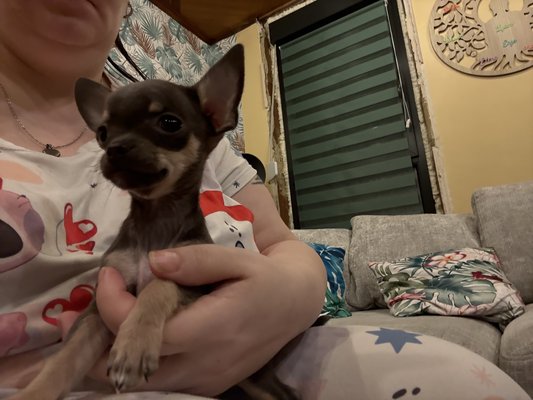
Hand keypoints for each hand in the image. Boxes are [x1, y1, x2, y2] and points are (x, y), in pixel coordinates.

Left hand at [94, 242, 323, 395]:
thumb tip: (152, 262)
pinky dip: (143, 366)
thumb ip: (195, 261)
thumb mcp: (236, 260)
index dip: (113, 307)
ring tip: (112, 320)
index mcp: (211, 329)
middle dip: (103, 343)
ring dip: (120, 357)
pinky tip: (140, 339)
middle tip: (98, 304)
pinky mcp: (211, 384)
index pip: (144, 332)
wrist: (296, 304)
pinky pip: (166, 383)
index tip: (107, 275)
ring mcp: (208, 380)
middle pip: (135, 369)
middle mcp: (205, 364)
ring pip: (146, 383)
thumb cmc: (265, 277)